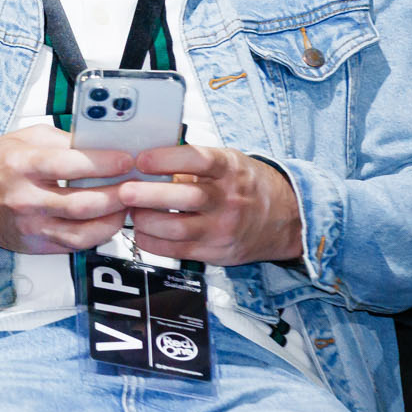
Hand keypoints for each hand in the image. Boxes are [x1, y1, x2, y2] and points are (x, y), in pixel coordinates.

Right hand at [0, 124, 134, 253]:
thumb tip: (101, 143)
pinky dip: (97, 234)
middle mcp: (25, 198)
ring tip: (126, 205)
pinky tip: (107, 220)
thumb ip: (63, 140)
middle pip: (82, 204)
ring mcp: (30, 226)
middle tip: (135, 185)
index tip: (127, 160)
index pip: (70, 164)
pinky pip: (74, 245)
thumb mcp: (24, 138)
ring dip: (113, 220)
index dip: (104, 163)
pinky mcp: (35, 245)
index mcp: (22, 165)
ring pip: (83, 232)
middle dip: (118, 195)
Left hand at [118, 146, 303, 265]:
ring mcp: (223, 228)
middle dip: (148, 195)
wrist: (286, 218)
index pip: (198, 160)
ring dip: (145, 220)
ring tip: (132, 211)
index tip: (141, 159)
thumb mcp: (227, 162)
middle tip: (124, 191)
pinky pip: (176, 251)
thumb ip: (191, 161)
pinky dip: (152, 242)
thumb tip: (146, 158)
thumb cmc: (247, 185)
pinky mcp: (216, 252)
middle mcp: (228, 199)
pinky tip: (142, 231)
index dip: (167, 159)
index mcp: (230, 169)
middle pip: (186, 198)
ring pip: (177, 229)